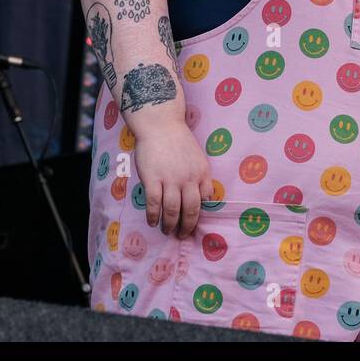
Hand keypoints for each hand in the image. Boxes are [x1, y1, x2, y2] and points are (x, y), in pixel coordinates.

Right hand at [131, 113, 212, 239]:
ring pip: (172, 210)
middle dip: (187, 227)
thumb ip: (198, 176)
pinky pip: (154, 204)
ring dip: (170, 225)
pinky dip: (153, 216)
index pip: (206, 201)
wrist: (160, 124)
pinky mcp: (153, 179)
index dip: (201, 215)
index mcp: (202, 172)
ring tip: (167, 231)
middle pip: (191, 210)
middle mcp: (189, 178)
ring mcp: (170, 179)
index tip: (196, 223)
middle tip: (182, 236)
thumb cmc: (178, 140)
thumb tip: (201, 196)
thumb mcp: (197, 157)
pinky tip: (153, 221)